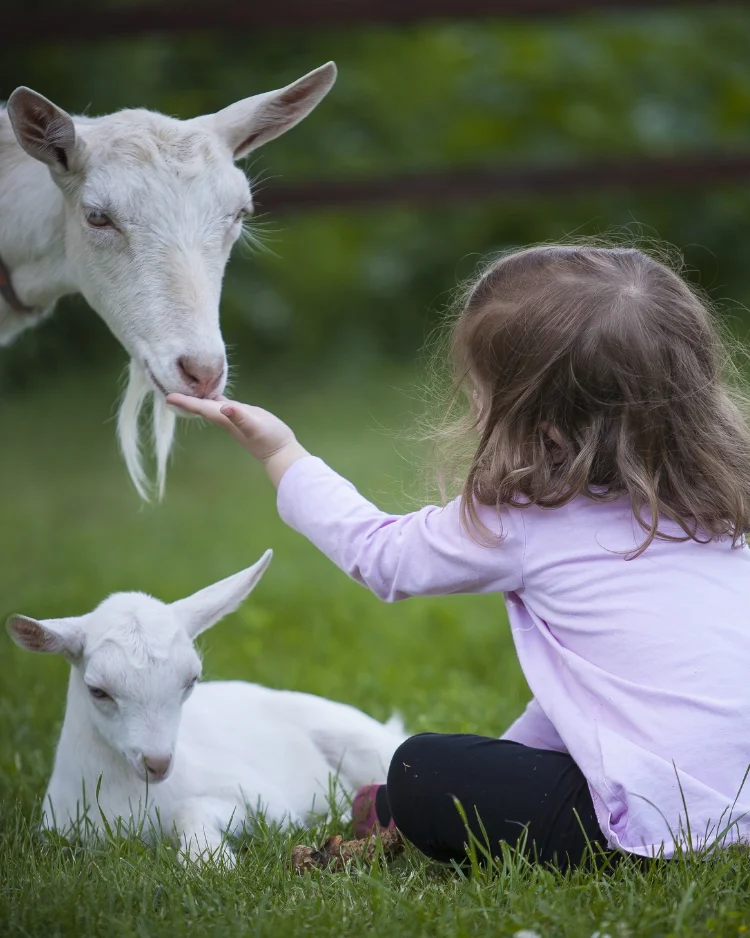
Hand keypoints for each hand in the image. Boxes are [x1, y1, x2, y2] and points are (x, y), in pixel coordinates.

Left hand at [166, 394, 308, 486]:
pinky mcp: (243, 416)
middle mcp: (226, 419)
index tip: (167, 396)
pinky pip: (223, 405)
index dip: (185, 402)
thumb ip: (241, 417)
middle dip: (186, 400)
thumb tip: (225, 407)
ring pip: (210, 406)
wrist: (281, 452)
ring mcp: (233, 418)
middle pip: (201, 407)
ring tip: (185, 389)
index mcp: (225, 419)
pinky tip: (212, 394)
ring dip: (198, 399)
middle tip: (169, 390)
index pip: (201, 408)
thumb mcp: (256, 426)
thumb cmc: (270, 440)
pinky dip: (214, 399)